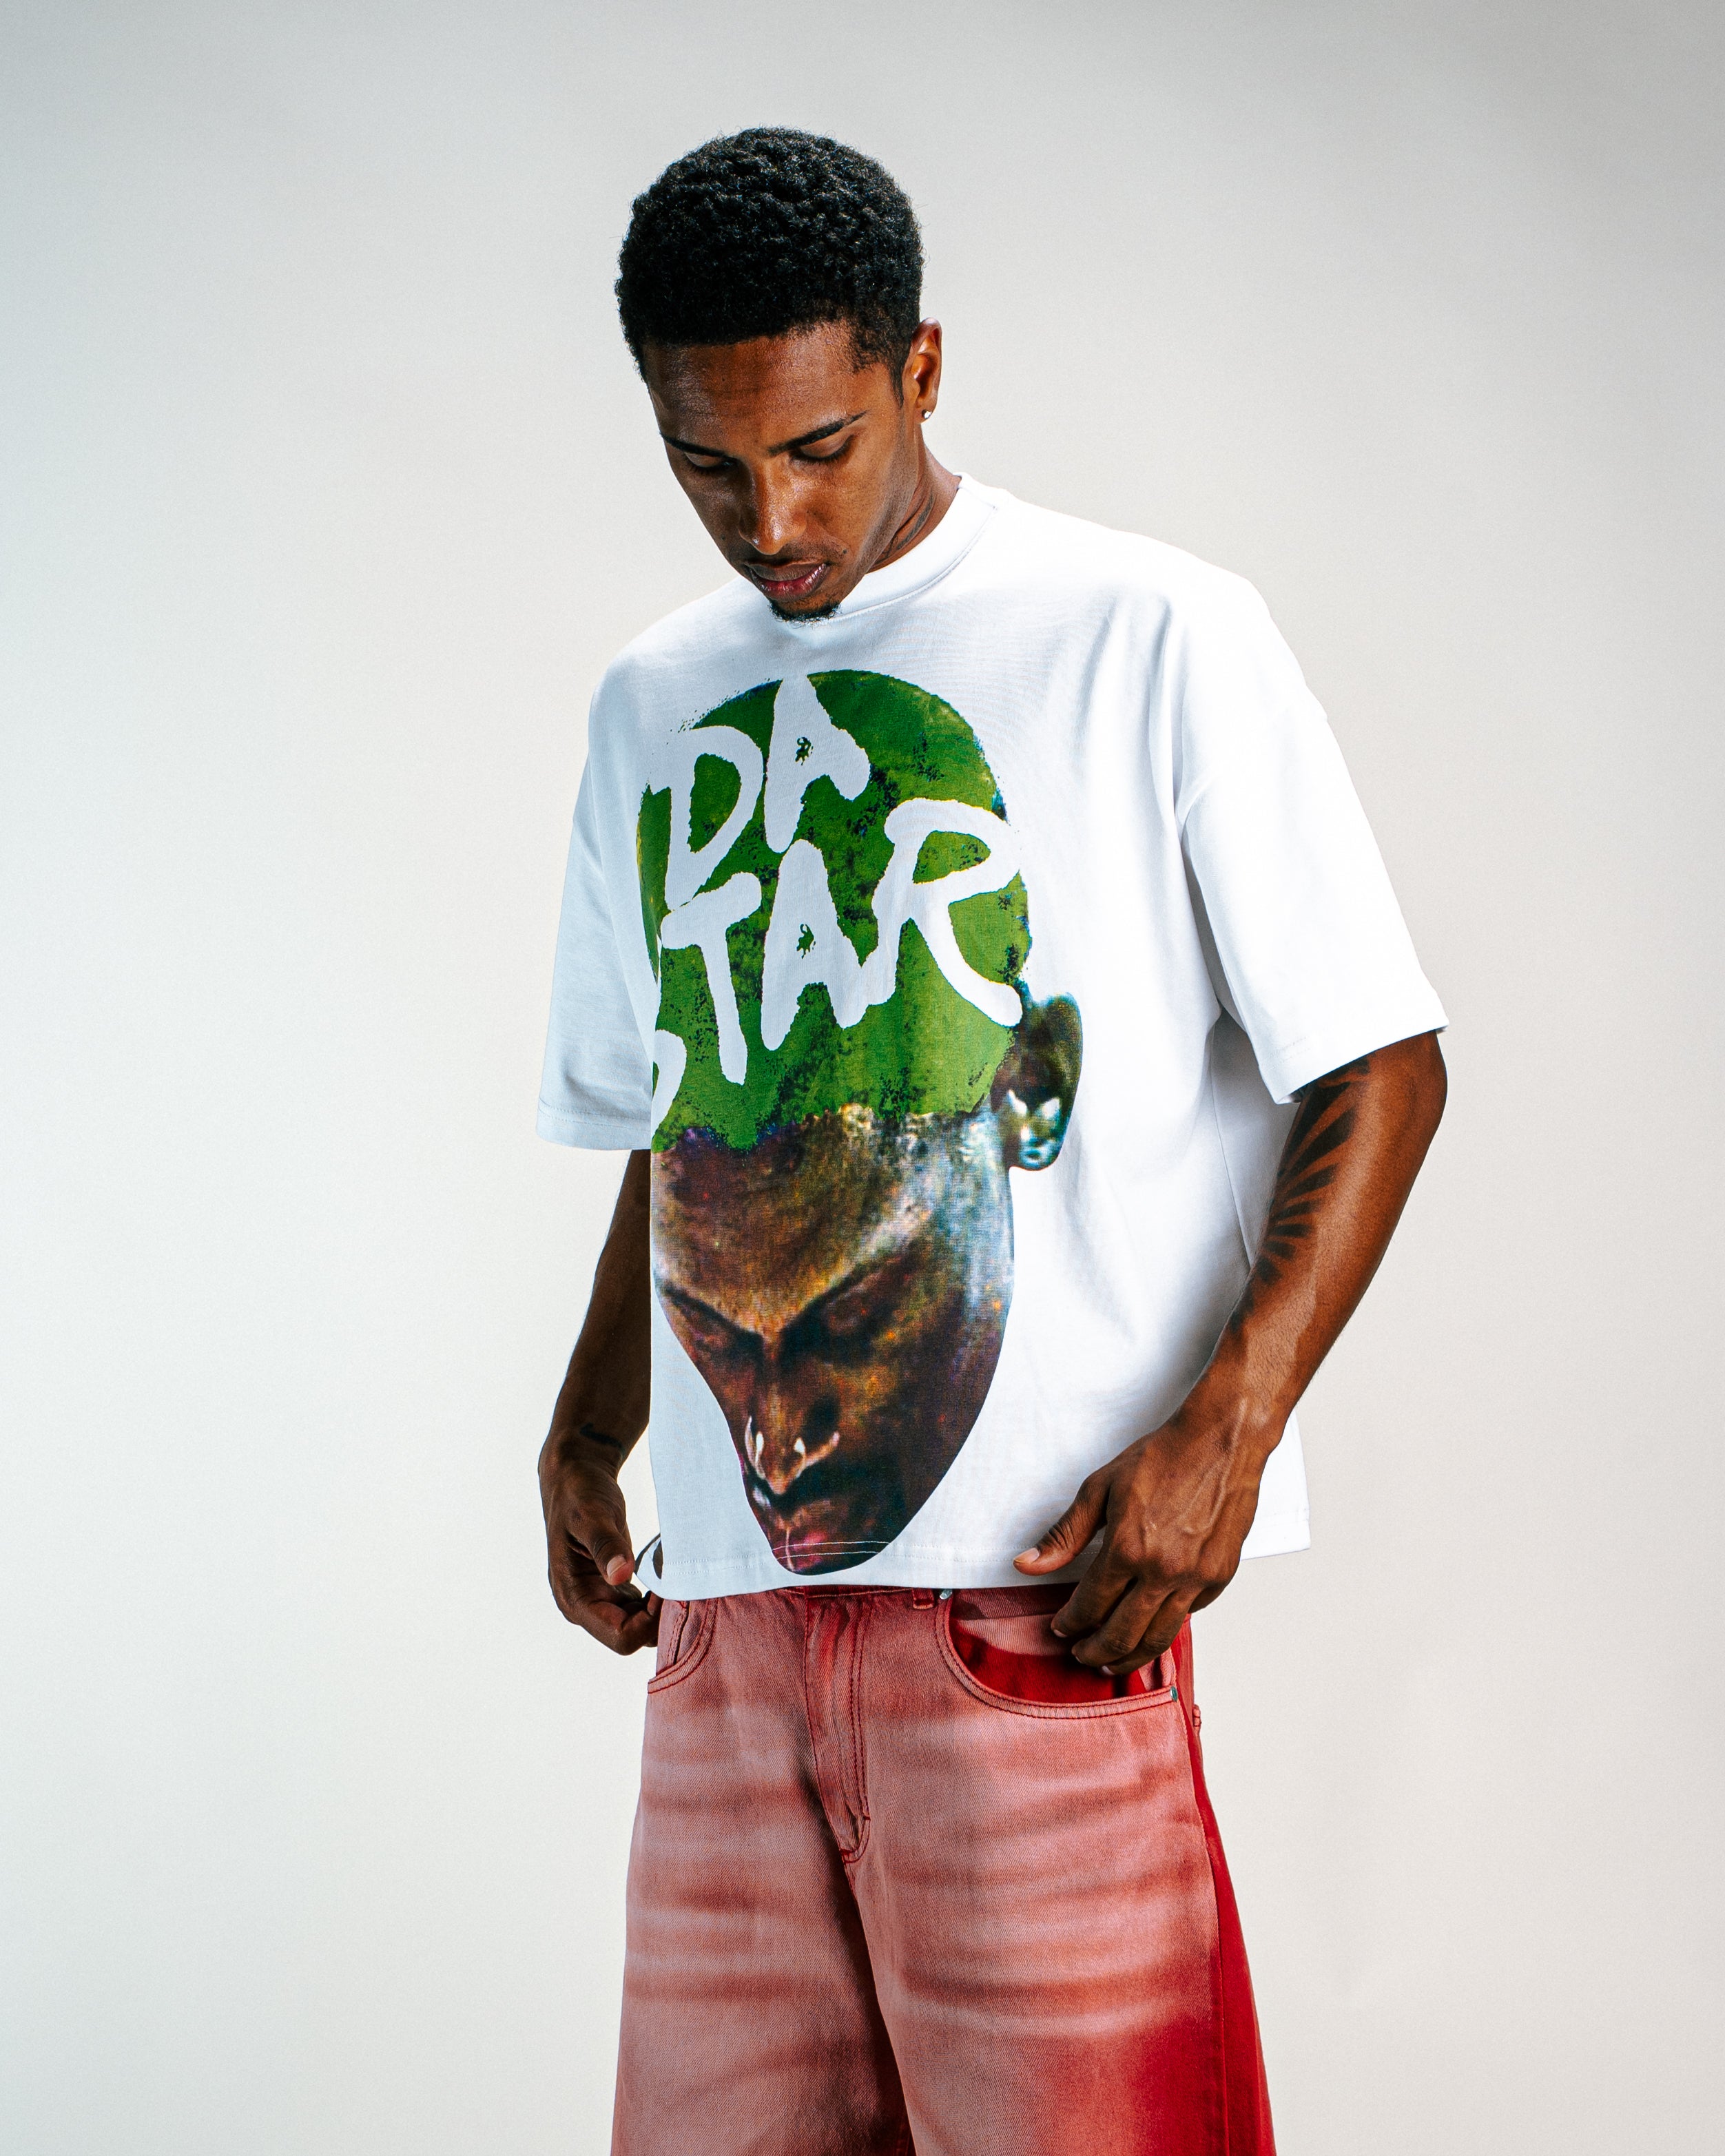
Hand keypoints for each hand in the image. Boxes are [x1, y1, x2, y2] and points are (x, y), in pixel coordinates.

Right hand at [538, 1432, 660, 1654]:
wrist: (576, 1476)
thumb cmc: (581, 1493)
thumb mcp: (592, 1515)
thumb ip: (606, 1545)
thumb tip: (621, 1576)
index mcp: (575, 1599)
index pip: (620, 1637)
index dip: (650, 1622)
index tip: (668, 1588)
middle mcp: (586, 1608)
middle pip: (632, 1638)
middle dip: (660, 1619)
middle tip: (682, 1584)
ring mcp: (600, 1600)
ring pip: (640, 1628)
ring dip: (662, 1611)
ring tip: (680, 1579)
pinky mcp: (614, 1589)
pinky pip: (641, 1611)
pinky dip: (660, 1601)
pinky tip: (672, 1577)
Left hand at [1014, 1402, 1271, 1673]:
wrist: (1220, 1442)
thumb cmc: (1162, 1458)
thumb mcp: (1101, 1488)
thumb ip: (1065, 1534)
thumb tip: (1028, 1564)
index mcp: (1128, 1548)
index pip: (1090, 1605)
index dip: (1070, 1624)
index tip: (1061, 1628)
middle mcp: (1163, 1571)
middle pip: (1122, 1635)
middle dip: (1095, 1652)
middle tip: (1082, 1655)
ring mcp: (1195, 1578)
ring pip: (1158, 1637)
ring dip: (1131, 1657)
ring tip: (1113, 1660)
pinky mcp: (1220, 1577)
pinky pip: (1188, 1616)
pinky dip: (1165, 1627)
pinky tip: (1150, 1625)